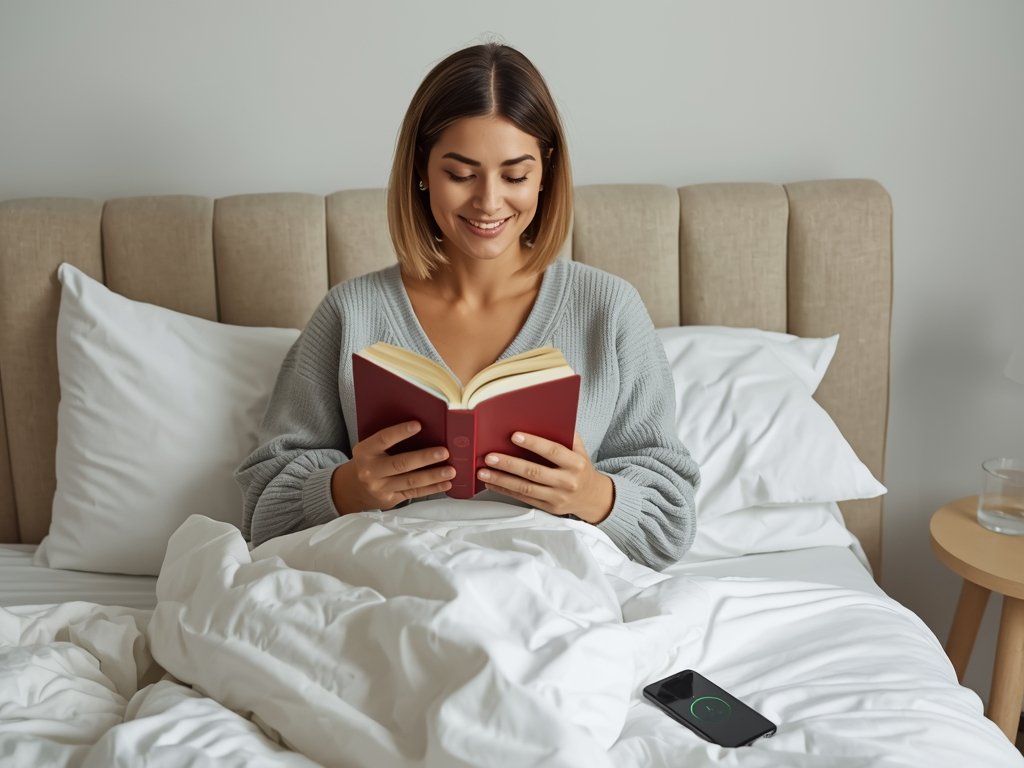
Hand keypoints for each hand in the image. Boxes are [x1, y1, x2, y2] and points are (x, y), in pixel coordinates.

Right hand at [331, 420, 454, 513]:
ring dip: (433, 476)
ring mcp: (381, 487)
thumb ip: (389, 441)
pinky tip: (446, 483)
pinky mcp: (390, 499)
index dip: (400, 432)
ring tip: (450, 470)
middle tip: (444, 452)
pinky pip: (414, 493)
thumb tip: (423, 429)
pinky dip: (432, 489)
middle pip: (400, 464)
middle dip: (424, 458)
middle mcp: (371, 471)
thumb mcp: (371, 448)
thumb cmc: (370, 461)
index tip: (418, 425)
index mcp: (365, 451)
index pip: (383, 439)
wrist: (354, 488)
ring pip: (410, 481)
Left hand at [476, 431, 613, 523]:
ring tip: (483, 472)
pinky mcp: (548, 508)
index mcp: (576, 463)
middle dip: (509, 464)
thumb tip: (541, 418)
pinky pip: (523, 499)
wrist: (592, 497)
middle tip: (489, 457)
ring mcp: (557, 497)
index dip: (533, 443)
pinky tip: (491, 482)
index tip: (514, 436)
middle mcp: (567, 481)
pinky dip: (505, 490)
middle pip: (534, 472)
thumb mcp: (579, 450)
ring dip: (501, 479)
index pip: (552, 451)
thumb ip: (565, 435)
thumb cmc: (580, 467)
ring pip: (525, 488)